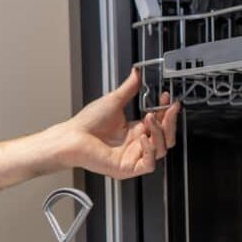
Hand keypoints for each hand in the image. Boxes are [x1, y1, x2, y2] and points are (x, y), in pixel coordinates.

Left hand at [60, 69, 180, 179]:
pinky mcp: (127, 168)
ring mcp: (132, 157)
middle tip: (168, 108)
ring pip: (161, 150)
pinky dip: (149, 151)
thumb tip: (137, 73)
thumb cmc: (86, 124)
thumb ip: (129, 88)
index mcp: (134, 131)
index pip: (160, 124)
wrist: (71, 137)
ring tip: (151, 117)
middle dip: (169, 122)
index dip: (167, 112)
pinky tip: (143, 137)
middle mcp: (135, 145)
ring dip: (160, 133)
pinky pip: (148, 164)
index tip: (168, 99)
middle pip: (166, 138)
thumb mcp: (114, 101)